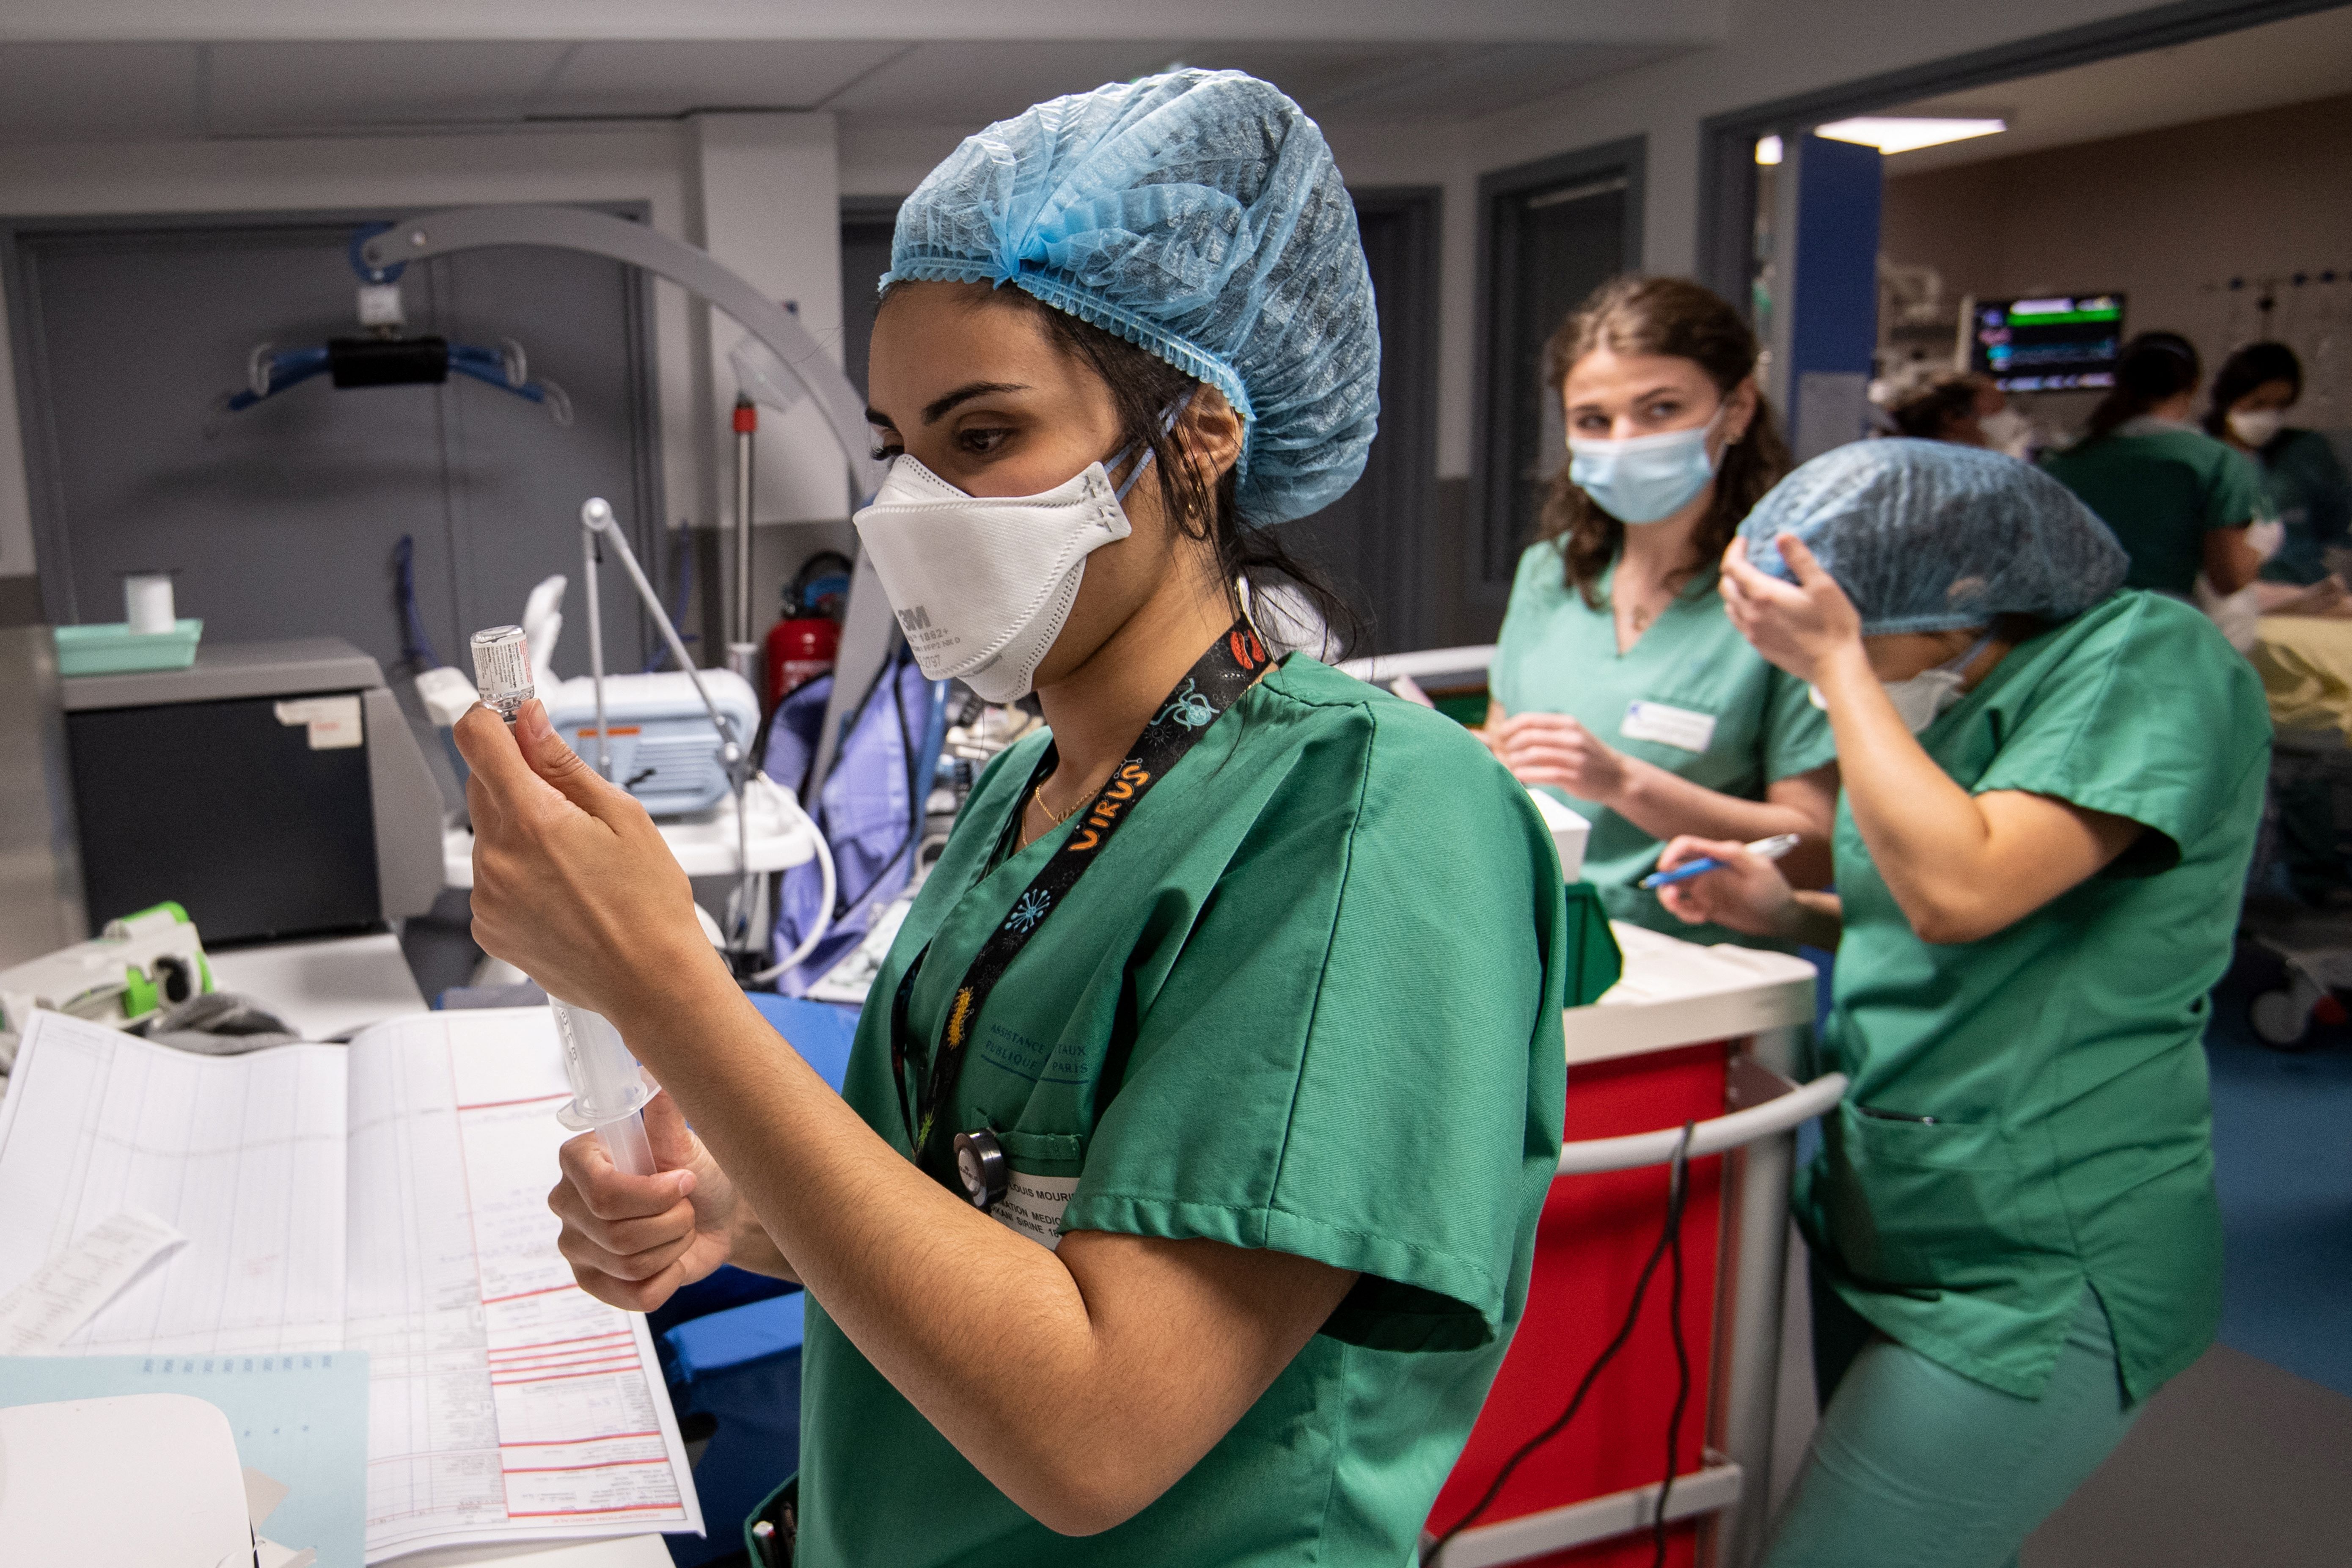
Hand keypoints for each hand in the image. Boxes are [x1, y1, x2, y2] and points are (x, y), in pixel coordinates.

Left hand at [456, 700, 726, 1029]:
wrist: (650, 981)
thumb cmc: (649, 907)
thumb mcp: (623, 816)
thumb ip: (564, 765)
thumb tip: (530, 724)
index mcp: (530, 820)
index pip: (477, 739)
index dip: (492, 716)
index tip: (507, 711)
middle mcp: (496, 857)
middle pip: (483, 785)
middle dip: (518, 779)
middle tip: (568, 800)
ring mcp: (487, 895)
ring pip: (490, 834)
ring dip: (521, 831)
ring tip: (575, 862)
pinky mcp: (488, 925)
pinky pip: (492, 877)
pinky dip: (518, 873)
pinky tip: (562, 890)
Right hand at [549, 1090, 740, 1311]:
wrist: (717, 1217)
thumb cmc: (697, 1173)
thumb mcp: (686, 1141)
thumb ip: (664, 1114)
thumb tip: (650, 1075)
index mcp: (579, 1159)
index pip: (602, 1190)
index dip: (654, 1194)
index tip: (685, 1180)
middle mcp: (566, 1202)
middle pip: (618, 1232)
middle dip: (671, 1221)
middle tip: (686, 1206)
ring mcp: (574, 1247)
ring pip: (631, 1264)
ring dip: (673, 1246)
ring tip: (679, 1228)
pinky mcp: (592, 1283)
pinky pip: (635, 1295)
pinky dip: (668, 1279)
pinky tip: (671, 1260)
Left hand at [1491, 711, 1631, 802]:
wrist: (1618, 776)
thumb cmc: (1586, 756)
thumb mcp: (1570, 736)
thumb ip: (1545, 733)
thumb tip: (1508, 732)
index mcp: (1566, 723)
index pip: (1529, 720)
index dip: (1508, 728)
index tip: (1499, 737)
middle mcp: (1570, 737)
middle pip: (1527, 737)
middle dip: (1508, 746)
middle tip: (1501, 755)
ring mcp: (1574, 757)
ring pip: (1532, 755)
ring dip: (1514, 762)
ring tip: (1508, 767)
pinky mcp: (1574, 777)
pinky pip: (1542, 774)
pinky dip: (1525, 775)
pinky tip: (1519, 776)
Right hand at [1652, 835, 1794, 937]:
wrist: (1779, 917)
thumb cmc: (1772, 890)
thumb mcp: (1758, 868)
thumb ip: (1734, 854)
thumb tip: (1710, 847)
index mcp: (1715, 855)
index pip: (1686, 846)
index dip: (1670, 853)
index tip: (1664, 868)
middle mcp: (1705, 870)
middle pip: (1672, 869)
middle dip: (1665, 881)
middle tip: (1673, 898)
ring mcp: (1704, 889)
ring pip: (1673, 890)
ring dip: (1670, 900)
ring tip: (1684, 911)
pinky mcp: (1704, 907)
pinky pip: (1683, 909)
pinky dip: (1684, 914)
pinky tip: (1702, 918)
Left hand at [1718, 533, 1864, 682]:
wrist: (1834, 667)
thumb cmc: (1833, 624)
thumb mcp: (1822, 586)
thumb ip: (1800, 559)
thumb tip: (1782, 536)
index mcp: (1763, 595)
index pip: (1732, 567)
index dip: (1734, 550)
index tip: (1744, 540)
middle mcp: (1750, 615)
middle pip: (1726, 586)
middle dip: (1732, 568)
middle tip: (1747, 558)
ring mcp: (1752, 633)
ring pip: (1729, 606)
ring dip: (1734, 589)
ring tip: (1750, 580)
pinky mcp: (1759, 647)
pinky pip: (1739, 622)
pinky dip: (1740, 608)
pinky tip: (1758, 606)